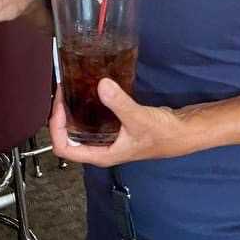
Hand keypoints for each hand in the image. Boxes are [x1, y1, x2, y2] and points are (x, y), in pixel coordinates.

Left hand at [49, 80, 186, 166]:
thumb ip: (119, 103)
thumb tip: (101, 85)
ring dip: (71, 110)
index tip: (60, 105)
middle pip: (67, 136)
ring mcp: (106, 139)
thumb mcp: (138, 118)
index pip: (64, 148)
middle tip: (62, 92)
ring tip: (69, 89)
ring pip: (78, 127)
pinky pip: (91, 118)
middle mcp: (100, 148)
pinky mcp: (113, 127)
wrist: (183, 132)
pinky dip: (84, 106)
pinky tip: (87, 91)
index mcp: (100, 154)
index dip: (56, 128)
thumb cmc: (163, 134)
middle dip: (60, 115)